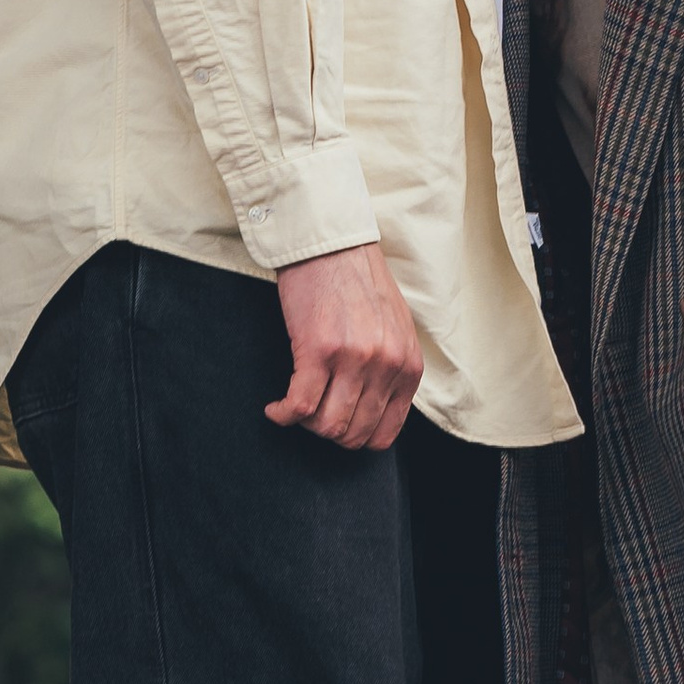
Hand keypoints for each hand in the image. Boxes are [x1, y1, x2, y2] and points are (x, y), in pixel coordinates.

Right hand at [267, 241, 423, 452]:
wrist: (331, 245)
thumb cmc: (358, 283)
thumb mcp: (396, 329)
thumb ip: (392, 369)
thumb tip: (373, 411)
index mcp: (408, 365)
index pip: (385, 432)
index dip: (356, 438)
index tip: (337, 425)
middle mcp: (386, 366)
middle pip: (353, 434)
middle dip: (327, 432)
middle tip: (312, 415)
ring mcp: (353, 359)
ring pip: (326, 425)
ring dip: (305, 423)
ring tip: (294, 407)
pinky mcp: (318, 350)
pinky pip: (299, 405)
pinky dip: (283, 414)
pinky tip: (275, 408)